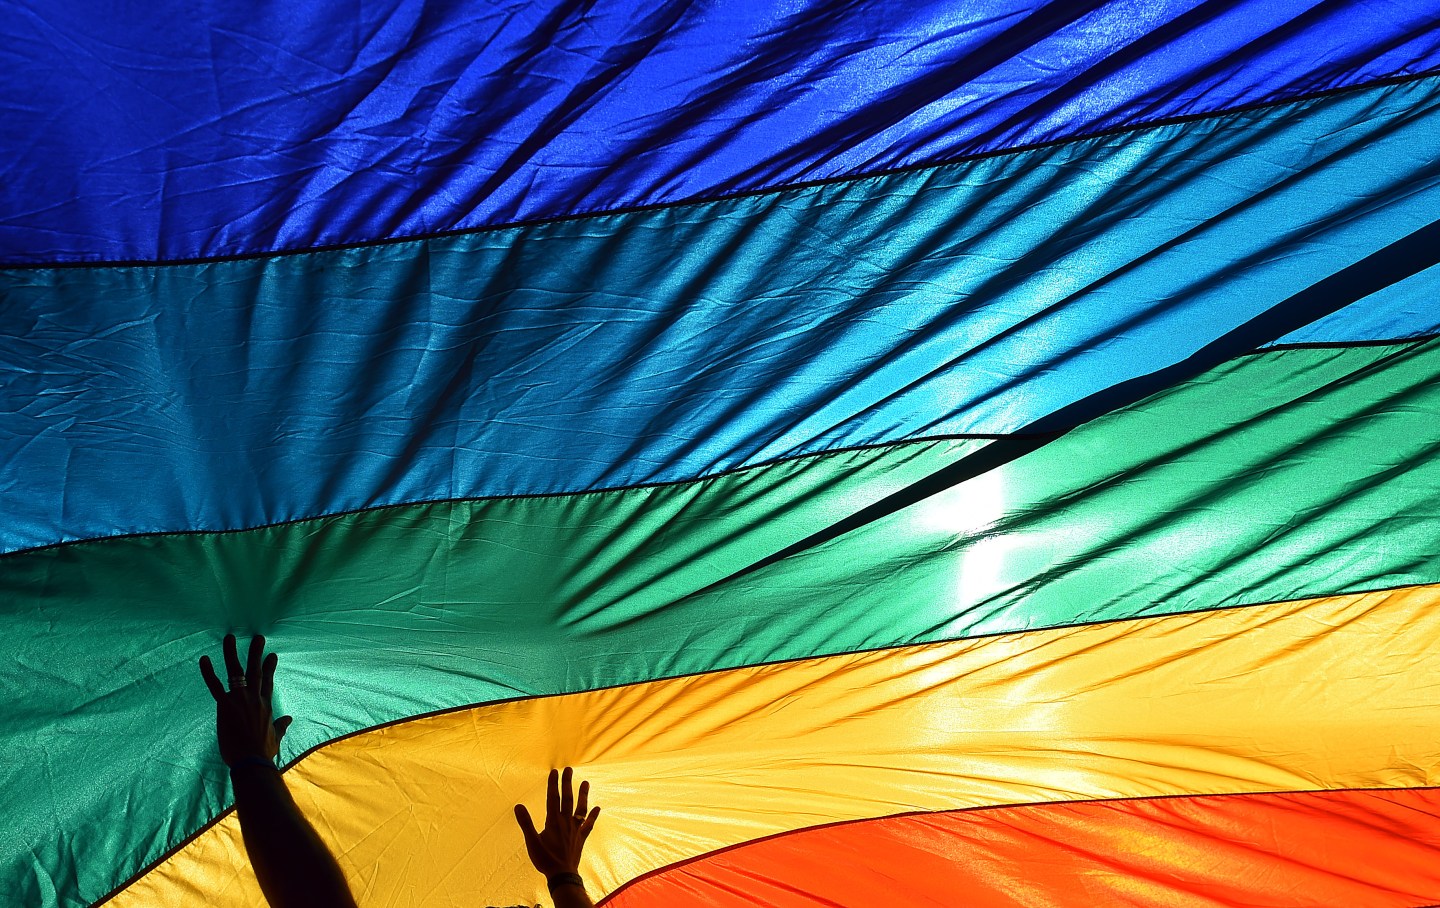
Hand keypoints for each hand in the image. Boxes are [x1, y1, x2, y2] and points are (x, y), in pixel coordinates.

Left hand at [199, 634, 292, 766]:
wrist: (252, 761)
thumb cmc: (263, 752)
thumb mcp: (276, 737)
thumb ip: (281, 726)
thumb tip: (289, 720)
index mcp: (265, 705)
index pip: (268, 681)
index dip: (269, 667)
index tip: (272, 655)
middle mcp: (254, 698)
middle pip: (255, 671)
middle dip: (256, 653)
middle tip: (257, 638)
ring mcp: (240, 700)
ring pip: (236, 672)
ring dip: (232, 654)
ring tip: (230, 638)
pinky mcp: (225, 706)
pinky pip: (215, 686)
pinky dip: (208, 672)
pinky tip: (203, 659)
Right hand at [514, 767, 600, 877]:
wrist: (562, 875)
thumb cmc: (545, 859)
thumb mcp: (532, 842)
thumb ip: (526, 823)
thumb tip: (518, 806)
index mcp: (553, 821)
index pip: (553, 798)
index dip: (553, 784)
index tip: (554, 771)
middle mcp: (566, 822)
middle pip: (567, 798)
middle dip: (567, 783)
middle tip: (569, 769)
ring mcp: (575, 829)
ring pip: (581, 808)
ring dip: (583, 795)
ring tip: (586, 783)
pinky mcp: (581, 837)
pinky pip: (589, 824)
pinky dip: (593, 815)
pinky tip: (598, 808)